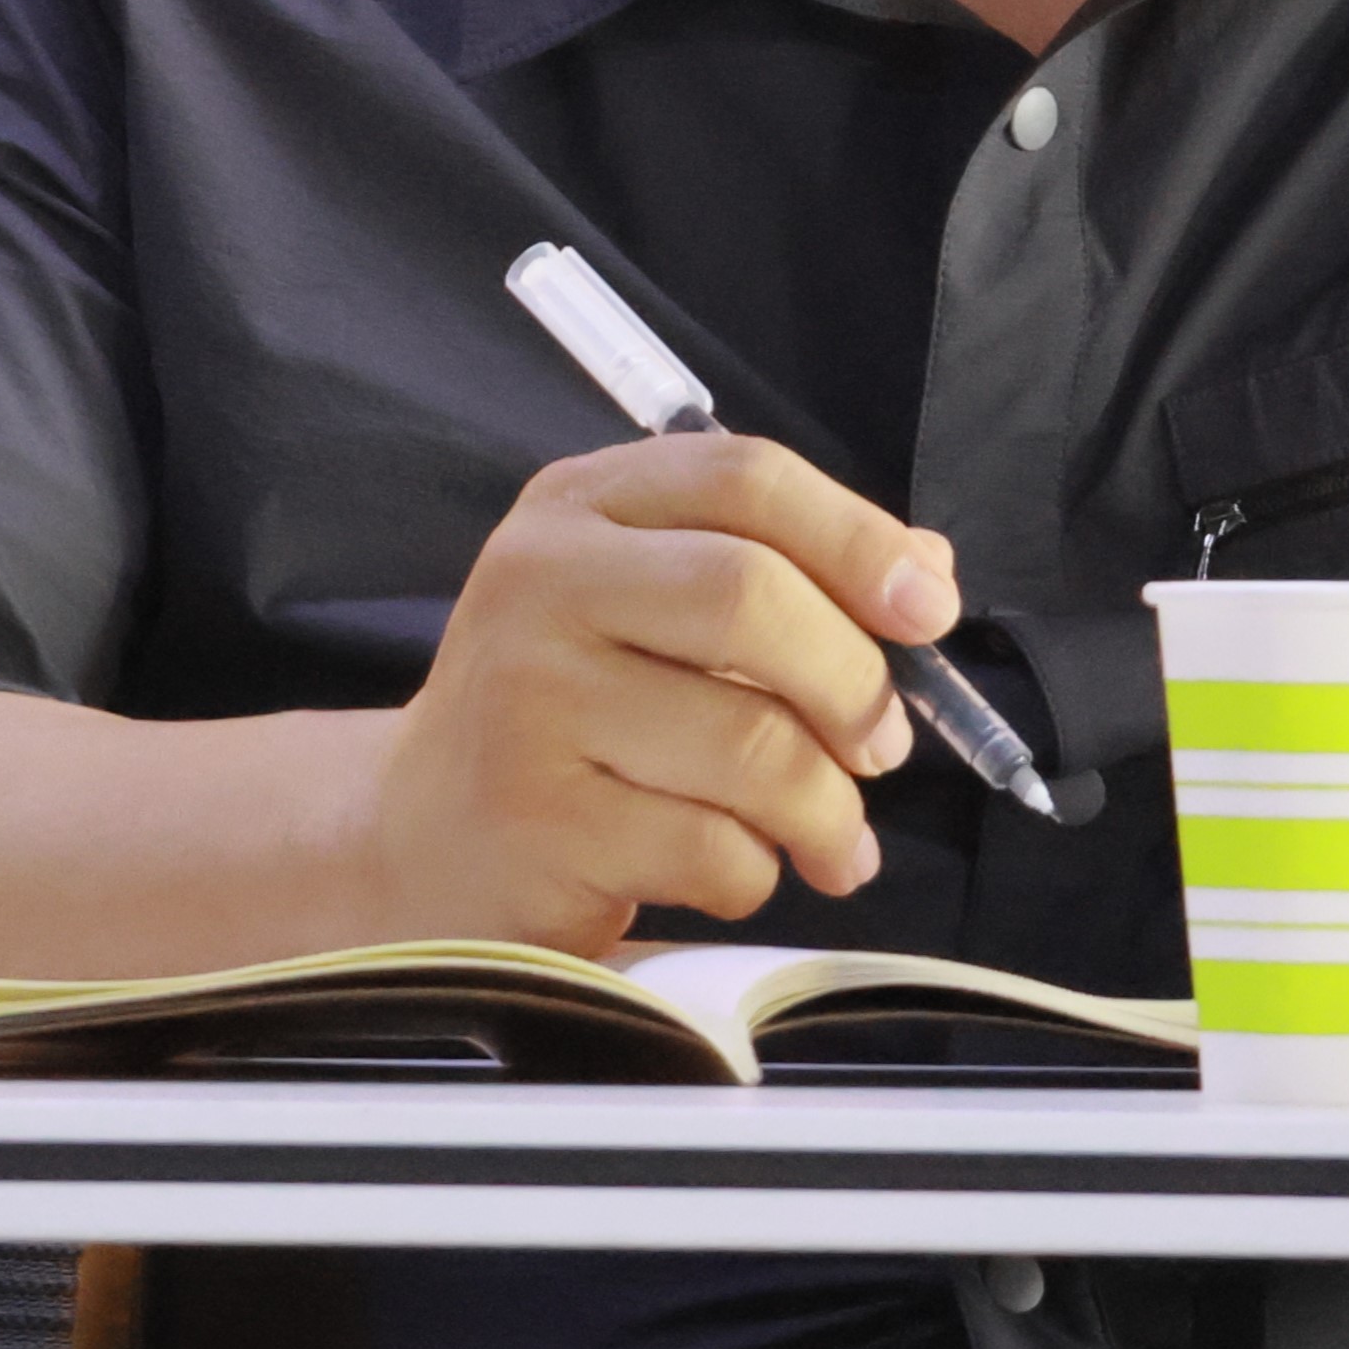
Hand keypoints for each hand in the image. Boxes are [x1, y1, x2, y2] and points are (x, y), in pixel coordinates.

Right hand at [358, 434, 954, 952]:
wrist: (419, 836)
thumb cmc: (570, 716)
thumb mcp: (649, 607)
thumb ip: (780, 573)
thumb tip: (926, 575)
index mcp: (580, 505)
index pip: (745, 478)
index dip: (859, 538)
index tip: (929, 611)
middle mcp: (540, 581)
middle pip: (750, 598)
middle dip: (851, 683)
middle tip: (881, 747)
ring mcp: (528, 701)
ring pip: (749, 743)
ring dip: (825, 806)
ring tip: (832, 835)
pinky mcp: (538, 821)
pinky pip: (712, 847)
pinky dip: (759, 871)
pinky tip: (739, 869)